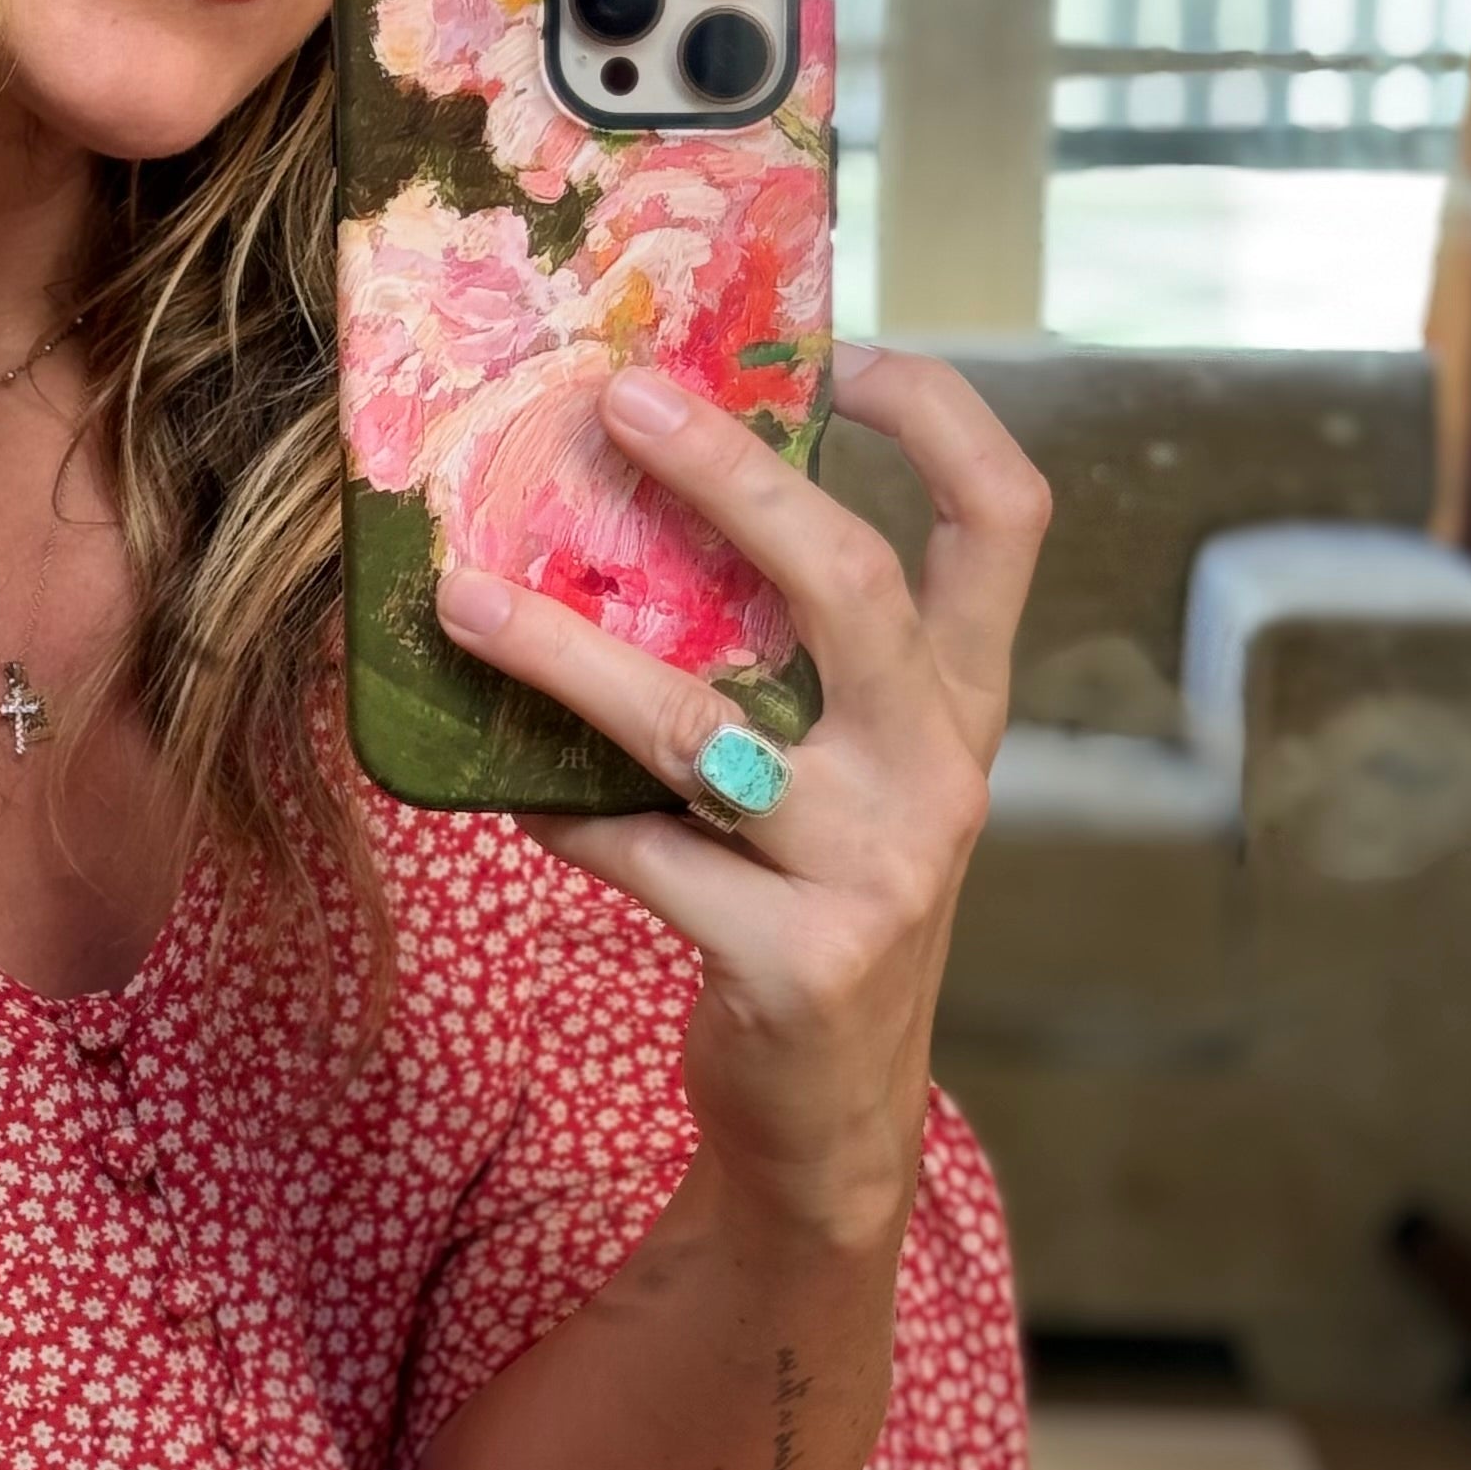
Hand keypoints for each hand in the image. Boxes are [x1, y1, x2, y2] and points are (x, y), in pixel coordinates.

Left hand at [432, 339, 1046, 1253]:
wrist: (831, 1119)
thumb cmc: (812, 906)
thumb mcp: (841, 778)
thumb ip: (787, 665)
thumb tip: (630, 507)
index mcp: (963, 706)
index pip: (1006, 524)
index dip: (944, 418)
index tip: (849, 349)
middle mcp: (941, 773)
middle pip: (851, 582)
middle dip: (733, 477)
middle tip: (617, 399)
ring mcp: (875, 870)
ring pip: (700, 726)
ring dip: (568, 654)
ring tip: (464, 596)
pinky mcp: (793, 960)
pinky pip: (636, 852)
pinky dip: (552, 814)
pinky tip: (495, 791)